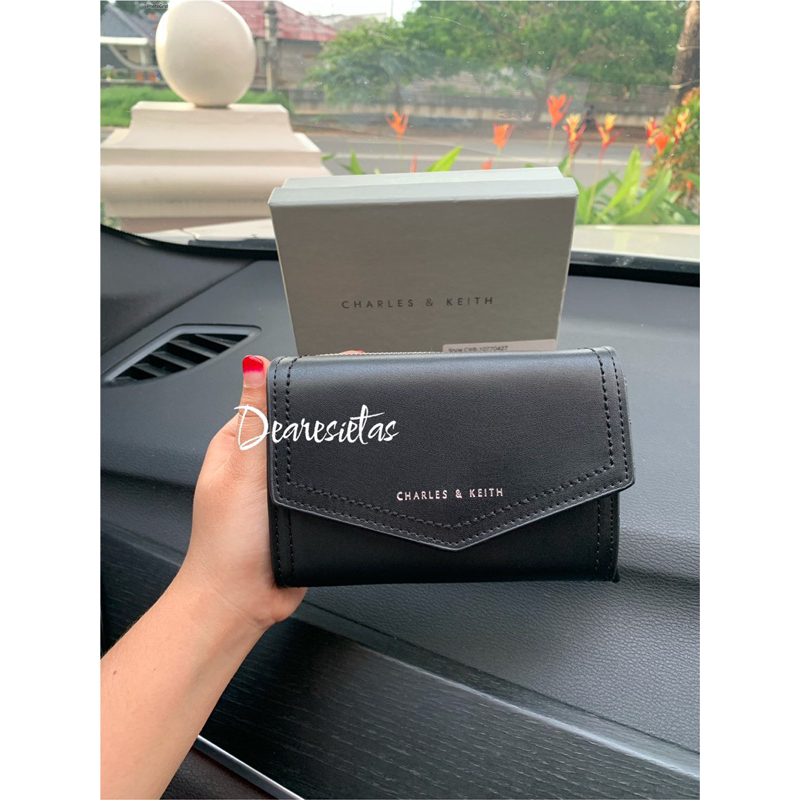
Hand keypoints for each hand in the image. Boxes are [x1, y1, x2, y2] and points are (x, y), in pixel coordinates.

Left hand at [178, 351, 362, 631]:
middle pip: (301, 424)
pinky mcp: (304, 510)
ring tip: (364, 435)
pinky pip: (327, 485)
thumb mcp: (240, 472)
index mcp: (240, 443)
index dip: (307, 379)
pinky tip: (357, 473)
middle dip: (328, 413)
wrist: (242, 601)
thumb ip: (254, 421)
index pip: (275, 397)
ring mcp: (284, 488)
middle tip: (362, 402)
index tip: (342, 366)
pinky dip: (341, 478)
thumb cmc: (226, 544)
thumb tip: (254, 367)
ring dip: (336, 449)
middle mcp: (262, 463)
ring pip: (317, 455)